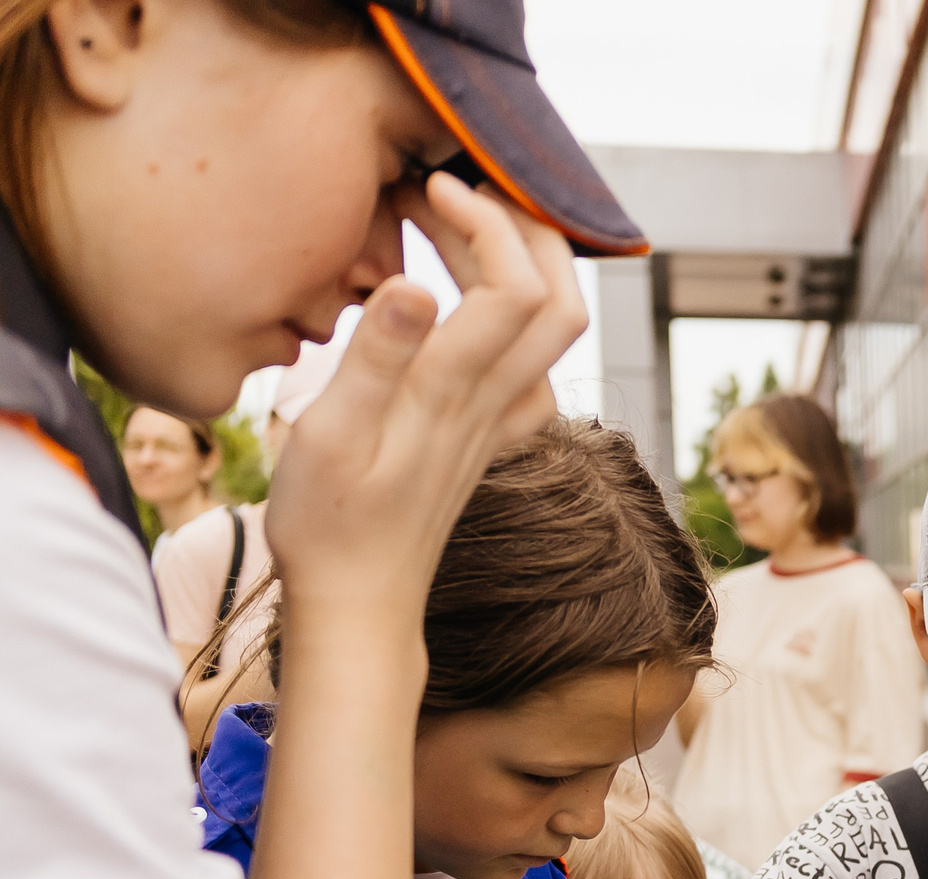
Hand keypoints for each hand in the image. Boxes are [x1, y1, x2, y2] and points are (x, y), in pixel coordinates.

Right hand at [264, 172, 584, 639]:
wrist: (361, 605)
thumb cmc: (329, 525)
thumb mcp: (330, 436)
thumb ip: (376, 359)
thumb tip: (418, 284)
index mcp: (454, 393)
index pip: (514, 287)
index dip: (487, 221)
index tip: (431, 184)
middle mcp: (492, 406)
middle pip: (559, 302)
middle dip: (526, 229)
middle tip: (460, 188)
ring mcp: (498, 425)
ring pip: (550, 332)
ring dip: (521, 266)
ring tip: (453, 224)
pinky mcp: (488, 441)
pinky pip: (532, 369)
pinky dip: (515, 319)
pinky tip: (470, 306)